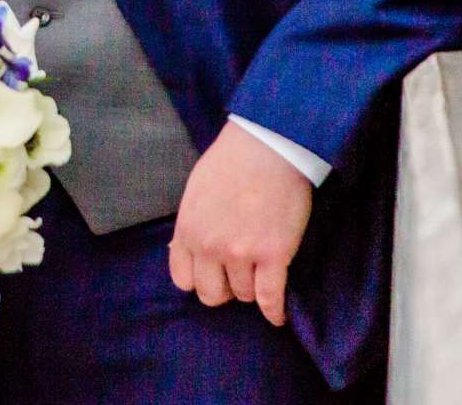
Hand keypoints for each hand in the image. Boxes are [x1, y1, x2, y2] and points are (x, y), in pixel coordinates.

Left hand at [167, 121, 312, 326]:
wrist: (268, 145)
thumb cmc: (231, 161)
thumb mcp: (196, 191)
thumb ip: (192, 224)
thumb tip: (190, 250)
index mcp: (188, 230)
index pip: (184, 279)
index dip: (199, 279)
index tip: (212, 275)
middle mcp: (210, 247)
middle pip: (211, 294)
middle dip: (224, 289)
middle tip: (237, 277)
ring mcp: (241, 254)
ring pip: (244, 295)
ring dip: (252, 289)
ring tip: (261, 276)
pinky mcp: (273, 256)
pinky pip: (271, 298)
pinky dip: (275, 312)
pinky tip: (277, 316)